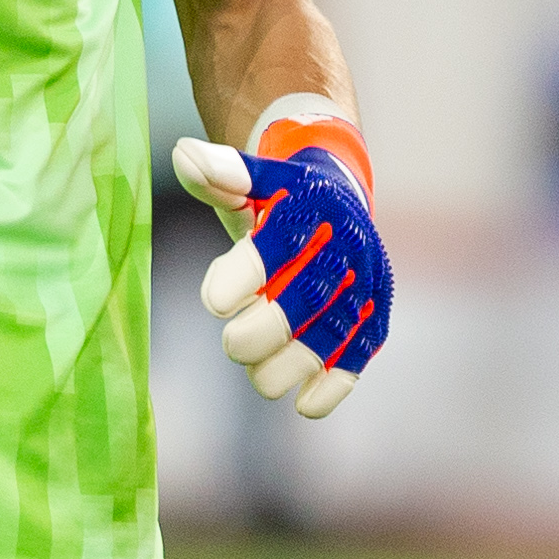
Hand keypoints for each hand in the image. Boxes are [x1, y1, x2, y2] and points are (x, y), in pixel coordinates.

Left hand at [173, 114, 391, 419]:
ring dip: (291, 364)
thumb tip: (183, 155)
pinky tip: (303, 403)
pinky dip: (334, 384)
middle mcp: (347, 243)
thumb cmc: (278, 197)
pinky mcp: (375, 316)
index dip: (246, 275)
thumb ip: (219, 173)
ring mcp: (366, 283)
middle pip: (307, 298)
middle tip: (232, 343)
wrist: (336, 200)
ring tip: (258, 374)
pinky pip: (360, 354)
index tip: (214, 303)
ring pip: (332, 334)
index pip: (280, 243)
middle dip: (263, 331)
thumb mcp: (250, 180)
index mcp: (312, 205)